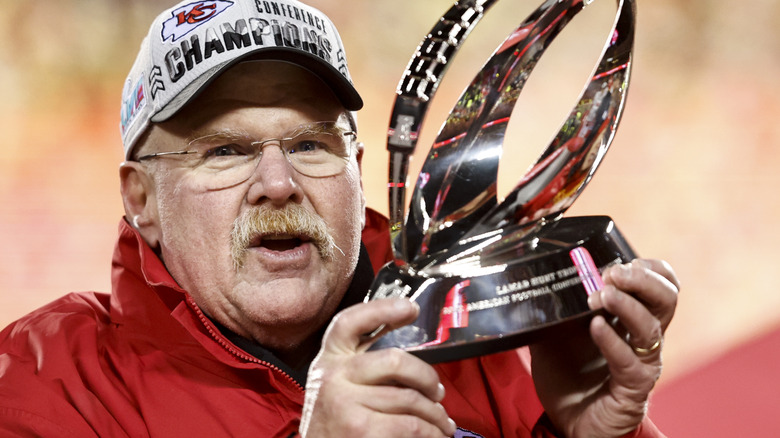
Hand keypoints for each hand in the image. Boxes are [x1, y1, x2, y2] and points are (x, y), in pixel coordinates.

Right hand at [299, 299, 456, 436]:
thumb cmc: (335, 422)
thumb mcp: (337, 384)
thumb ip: (363, 364)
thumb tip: (410, 353)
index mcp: (329, 359)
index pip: (350, 321)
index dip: (382, 309)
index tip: (411, 308)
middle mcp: (333, 375)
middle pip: (395, 360)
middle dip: (427, 377)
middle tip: (437, 392)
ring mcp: (344, 402)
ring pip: (409, 398)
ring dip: (435, 414)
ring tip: (442, 423)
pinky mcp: (359, 428)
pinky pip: (411, 425)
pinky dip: (432, 433)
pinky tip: (436, 436)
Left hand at [530, 258, 678, 436]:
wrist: (566, 423)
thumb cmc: (567, 375)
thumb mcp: (555, 331)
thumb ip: (553, 306)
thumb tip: (532, 278)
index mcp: (631, 319)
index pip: (661, 286)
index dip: (650, 268)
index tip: (623, 259)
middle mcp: (643, 339)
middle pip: (665, 300)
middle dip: (643, 279)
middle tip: (612, 272)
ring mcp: (641, 363)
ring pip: (651, 328)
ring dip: (626, 306)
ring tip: (601, 295)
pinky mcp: (632, 389)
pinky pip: (630, 363)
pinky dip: (613, 341)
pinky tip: (595, 327)